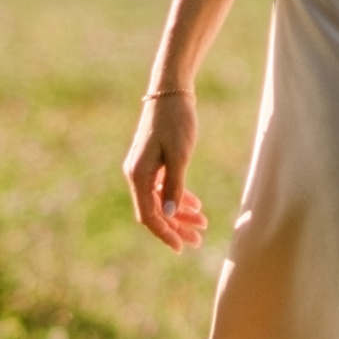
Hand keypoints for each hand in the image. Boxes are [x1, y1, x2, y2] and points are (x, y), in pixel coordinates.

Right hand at [124, 84, 208, 251]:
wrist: (171, 91)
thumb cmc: (176, 121)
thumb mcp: (180, 155)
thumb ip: (174, 186)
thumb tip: (169, 213)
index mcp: (138, 175)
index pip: (149, 215)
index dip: (165, 233)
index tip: (181, 247)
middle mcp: (136, 174)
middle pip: (154, 211)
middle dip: (176, 227)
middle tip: (198, 241)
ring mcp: (143, 168)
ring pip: (160, 200)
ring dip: (179, 214)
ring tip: (203, 225)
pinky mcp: (152, 161)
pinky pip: (163, 187)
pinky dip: (178, 197)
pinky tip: (196, 206)